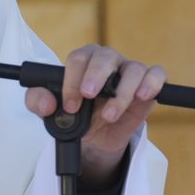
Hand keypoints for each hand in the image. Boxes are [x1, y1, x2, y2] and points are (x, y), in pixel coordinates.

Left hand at [24, 44, 164, 185]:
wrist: (94, 138)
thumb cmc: (74, 115)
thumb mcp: (49, 111)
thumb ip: (37, 101)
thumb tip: (47, 103)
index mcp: (83, 60)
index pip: (78, 59)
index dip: (72, 80)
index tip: (70, 105)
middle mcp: (107, 61)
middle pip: (105, 56)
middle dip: (95, 76)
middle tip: (88, 95)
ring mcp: (130, 71)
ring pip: (133, 68)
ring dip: (122, 92)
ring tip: (109, 115)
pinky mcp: (149, 85)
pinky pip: (157, 74)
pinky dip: (152, 82)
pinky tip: (142, 96)